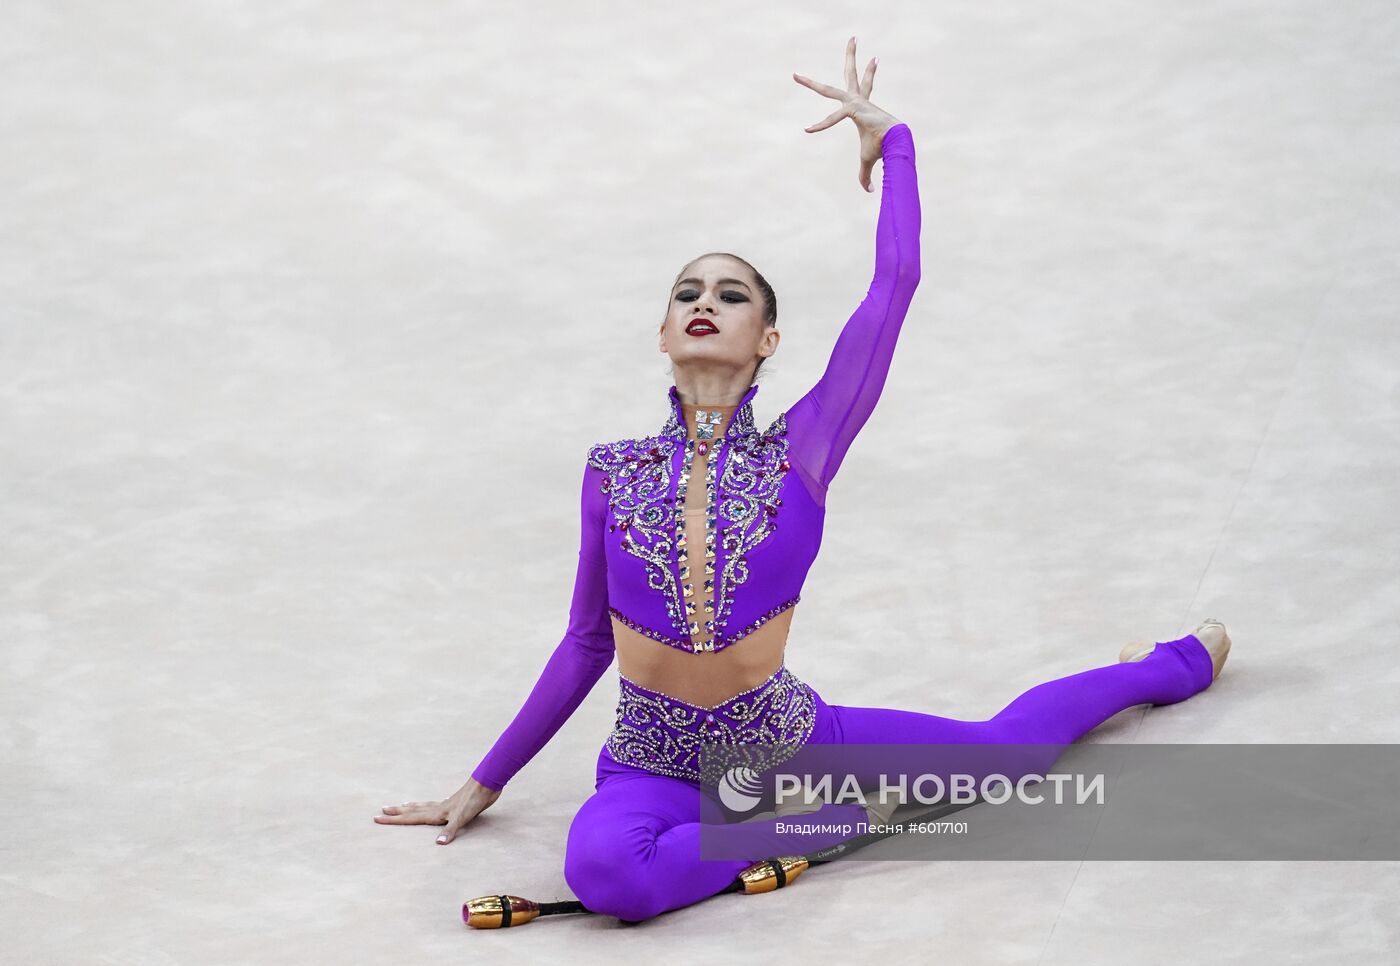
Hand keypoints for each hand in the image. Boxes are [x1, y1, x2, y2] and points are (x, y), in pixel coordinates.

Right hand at [374, 777, 500, 844]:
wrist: (487, 783)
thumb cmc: (474, 800)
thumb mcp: (463, 817)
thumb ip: (451, 830)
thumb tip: (438, 844)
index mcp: (436, 813)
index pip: (411, 818)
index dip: (394, 819)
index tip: (377, 817)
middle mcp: (438, 808)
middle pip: (413, 811)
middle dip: (397, 813)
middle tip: (382, 810)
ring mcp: (447, 805)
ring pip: (423, 806)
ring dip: (411, 807)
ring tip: (401, 804)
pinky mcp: (456, 804)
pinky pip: (436, 806)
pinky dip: (429, 806)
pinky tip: (433, 806)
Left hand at [793, 36, 901, 192]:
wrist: (898, 143)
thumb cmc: (883, 148)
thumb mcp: (868, 160)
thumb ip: (864, 174)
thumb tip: (868, 192)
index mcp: (862, 109)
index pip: (843, 106)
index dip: (824, 120)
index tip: (810, 125)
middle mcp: (859, 100)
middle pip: (851, 75)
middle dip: (852, 57)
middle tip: (853, 37)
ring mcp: (856, 102)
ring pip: (832, 86)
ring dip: (834, 67)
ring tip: (846, 39)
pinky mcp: (854, 109)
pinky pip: (832, 117)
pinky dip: (820, 125)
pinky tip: (806, 130)